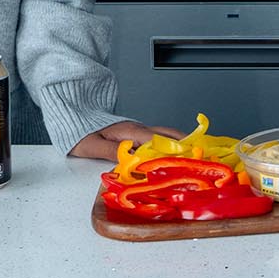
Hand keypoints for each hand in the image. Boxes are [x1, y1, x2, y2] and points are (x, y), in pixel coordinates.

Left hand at [69, 119, 186, 160]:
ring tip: (197, 154)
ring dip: (182, 143)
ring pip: (166, 135)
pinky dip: (173, 144)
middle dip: (187, 144)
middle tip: (203, 155)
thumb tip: (133, 160)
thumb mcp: (92, 146)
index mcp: (130, 132)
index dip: (173, 150)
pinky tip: (178, 154)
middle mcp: (139, 129)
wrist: (75, 117)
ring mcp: (140, 131)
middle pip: (169, 135)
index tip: (188, 159)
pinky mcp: (137, 134)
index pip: (156, 141)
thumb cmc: (81, 133)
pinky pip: (160, 138)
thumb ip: (113, 152)